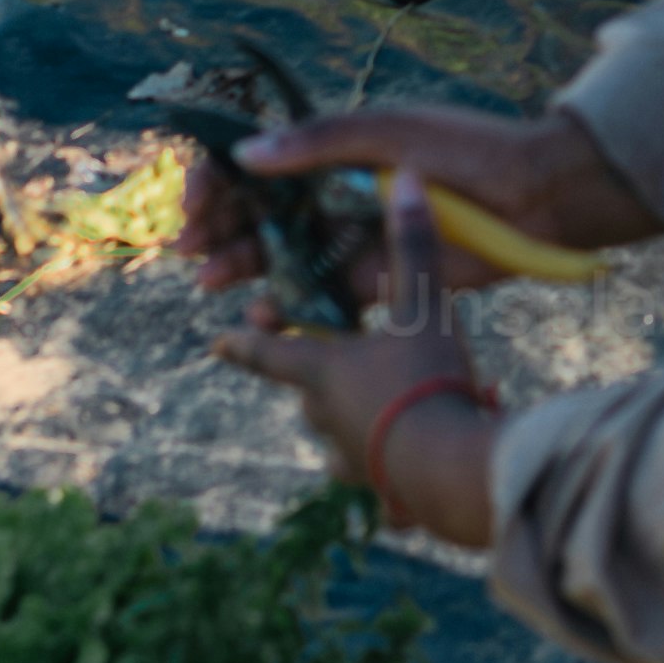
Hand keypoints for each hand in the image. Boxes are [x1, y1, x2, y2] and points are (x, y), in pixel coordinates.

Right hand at [184, 100, 659, 296]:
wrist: (535, 198)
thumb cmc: (467, 150)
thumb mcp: (391, 132)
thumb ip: (320, 142)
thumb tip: (247, 154)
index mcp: (335, 146)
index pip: (260, 158)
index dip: (220, 177)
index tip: (197, 200)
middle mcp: (337, 190)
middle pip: (260, 210)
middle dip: (219, 227)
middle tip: (191, 250)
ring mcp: (354, 234)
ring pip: (281, 254)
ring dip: (242, 266)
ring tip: (212, 284)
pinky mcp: (376, 277)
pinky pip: (320, 294)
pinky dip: (288, 307)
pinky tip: (263, 316)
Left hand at [207, 167, 505, 548]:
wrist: (446, 466)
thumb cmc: (423, 378)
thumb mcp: (422, 304)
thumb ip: (412, 243)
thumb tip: (401, 174)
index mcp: (321, 368)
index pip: (268, 351)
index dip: (243, 342)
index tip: (217, 341)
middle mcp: (324, 414)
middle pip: (306, 391)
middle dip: (314, 377)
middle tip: (326, 367)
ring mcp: (349, 456)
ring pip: (336, 433)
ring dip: (349, 421)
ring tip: (376, 412)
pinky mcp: (381, 488)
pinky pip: (371, 472)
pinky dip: (380, 464)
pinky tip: (400, 463)